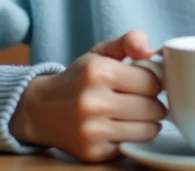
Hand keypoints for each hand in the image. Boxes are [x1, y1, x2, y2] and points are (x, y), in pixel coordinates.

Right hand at [8, 30, 165, 162]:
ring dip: (148, 123)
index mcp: (97, 72)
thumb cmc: (78, 79)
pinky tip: (120, 128)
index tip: (146, 84)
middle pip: (152, 108)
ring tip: (136, 115)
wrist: (40, 110)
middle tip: (143, 101)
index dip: (153, 83)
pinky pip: (131, 146)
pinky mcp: (92, 152)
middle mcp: (92, 102)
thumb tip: (150, 50)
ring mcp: (91, 130)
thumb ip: (128, 41)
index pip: (151, 82)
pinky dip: (132, 138)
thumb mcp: (99, 53)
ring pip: (146, 130)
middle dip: (153, 104)